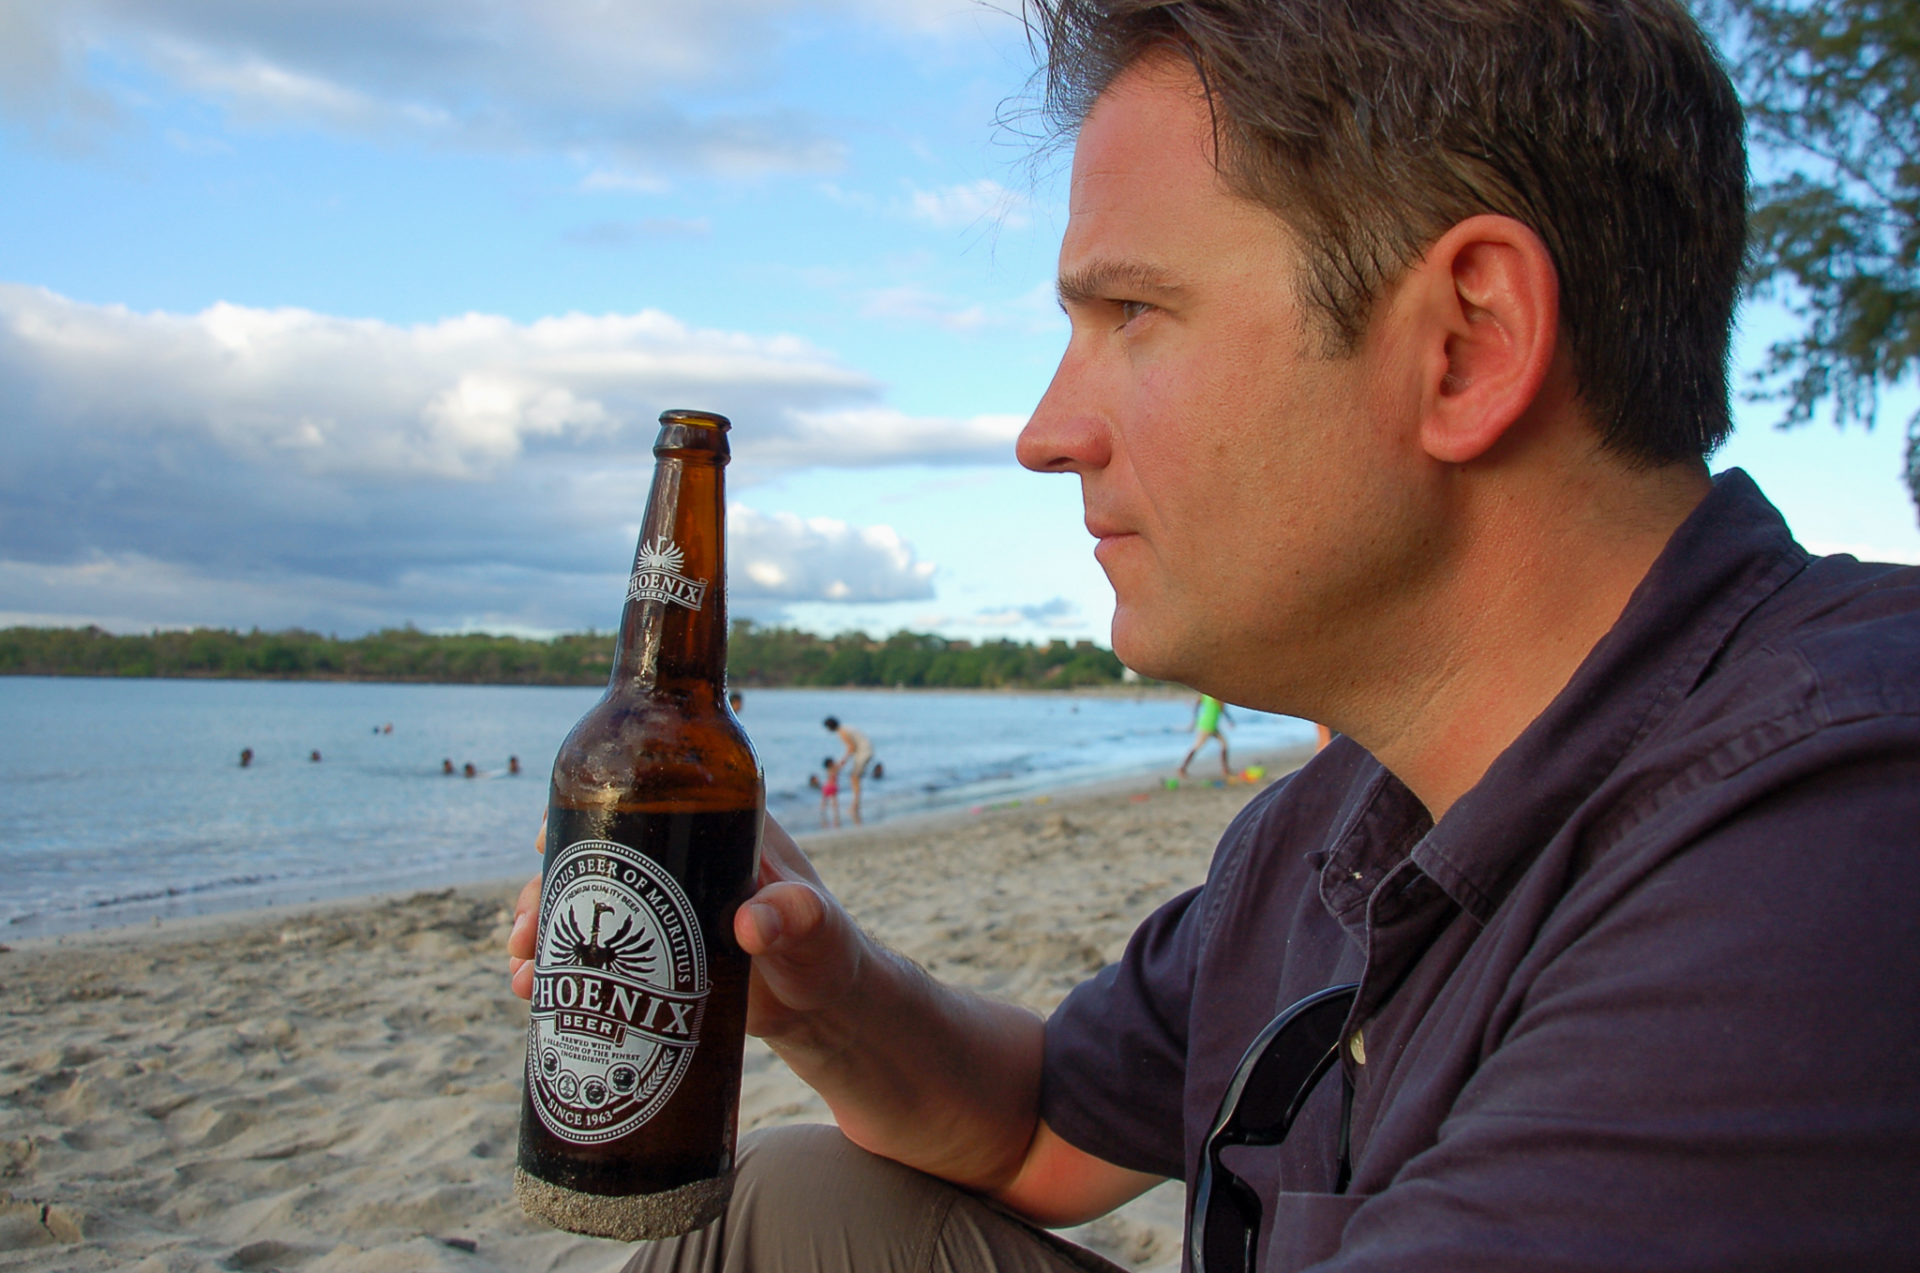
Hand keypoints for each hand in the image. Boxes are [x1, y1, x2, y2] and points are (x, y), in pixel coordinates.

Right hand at [506, 812, 867, 1032]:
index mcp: (719, 820)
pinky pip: (590, 948)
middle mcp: (680, 853)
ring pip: (583, 902)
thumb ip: (795, 919)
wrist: (820, 1004)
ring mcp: (659, 902)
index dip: (585, 805)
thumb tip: (752, 923)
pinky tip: (528, 990)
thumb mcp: (814, 929)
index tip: (544, 839)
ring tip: (522, 968)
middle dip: (544, 886)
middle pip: (595, 851)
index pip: (642, 790)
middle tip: (527, 930)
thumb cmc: (825, 949)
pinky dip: (556, 963)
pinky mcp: (648, 949)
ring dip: (542, 927)